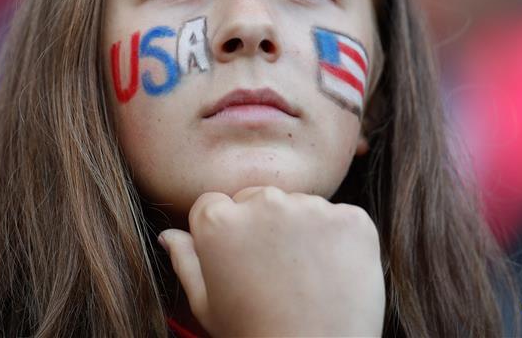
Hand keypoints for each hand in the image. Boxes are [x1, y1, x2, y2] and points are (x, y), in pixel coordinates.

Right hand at [158, 185, 385, 336]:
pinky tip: (332, 274)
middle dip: (262, 225)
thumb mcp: (206, 305)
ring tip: (304, 277)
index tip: (238, 261)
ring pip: (300, 206)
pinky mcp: (352, 219)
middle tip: (273, 272)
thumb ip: (185, 261)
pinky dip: (339, 240)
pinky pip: (341, 218)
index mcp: (218, 219)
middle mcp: (263, 202)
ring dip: (301, 229)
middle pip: (258, 198)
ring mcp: (312, 207)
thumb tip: (169, 235)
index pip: (214, 204)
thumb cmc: (253, 335)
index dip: (224, 234)